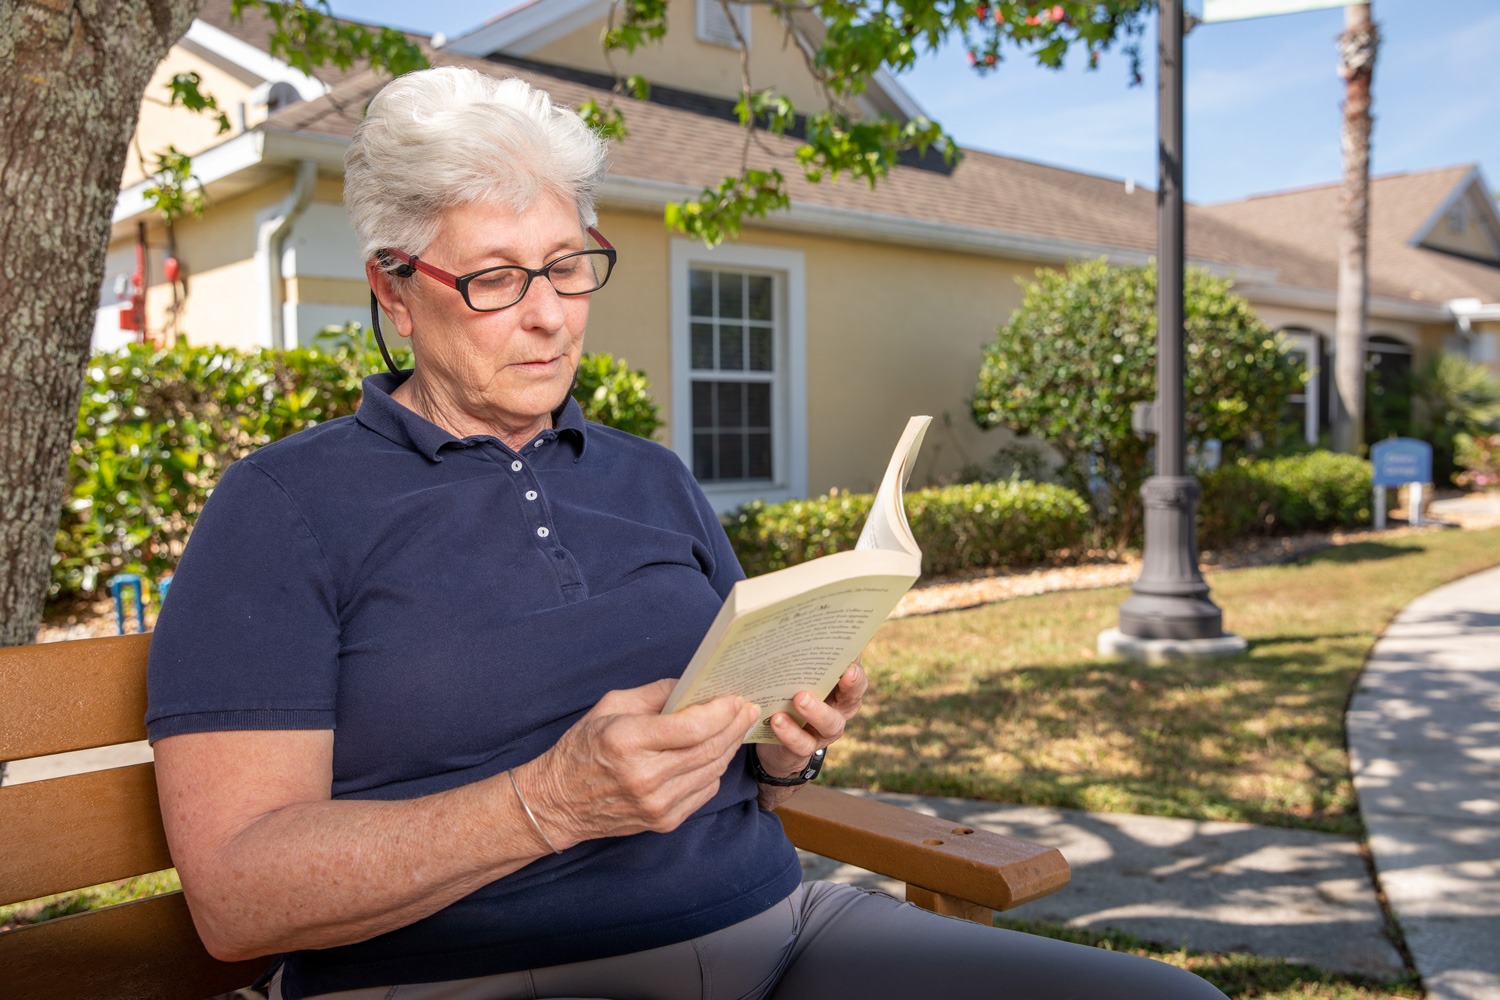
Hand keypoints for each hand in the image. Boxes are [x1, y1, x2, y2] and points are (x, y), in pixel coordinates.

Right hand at [518, 679, 759, 849]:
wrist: (559, 802)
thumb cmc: (583, 748)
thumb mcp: (610, 707)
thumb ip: (655, 694)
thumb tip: (694, 685)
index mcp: (628, 741)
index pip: (691, 727)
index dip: (720, 711)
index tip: (734, 697)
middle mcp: (644, 777)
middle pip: (709, 749)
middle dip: (734, 725)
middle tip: (747, 708)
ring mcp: (656, 804)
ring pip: (712, 771)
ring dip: (730, 746)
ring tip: (737, 726)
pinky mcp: (664, 822)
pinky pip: (704, 791)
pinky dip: (714, 770)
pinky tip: (716, 753)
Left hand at [756, 658, 866, 779]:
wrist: (775, 736)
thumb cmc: (787, 691)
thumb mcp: (795, 671)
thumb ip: (801, 651)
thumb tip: (795, 612)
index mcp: (840, 685)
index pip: (855, 671)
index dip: (858, 662)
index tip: (854, 651)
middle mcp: (839, 708)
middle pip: (853, 697)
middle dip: (850, 684)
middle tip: (842, 672)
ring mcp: (824, 731)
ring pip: (831, 723)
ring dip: (817, 710)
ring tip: (799, 698)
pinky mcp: (804, 748)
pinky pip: (802, 744)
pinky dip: (790, 732)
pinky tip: (777, 720)